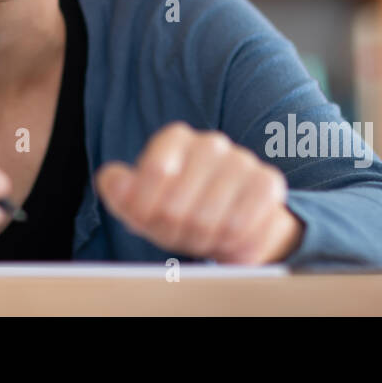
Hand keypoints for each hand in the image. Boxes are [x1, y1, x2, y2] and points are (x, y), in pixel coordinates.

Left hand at [95, 122, 303, 263]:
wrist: (232, 226)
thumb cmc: (179, 211)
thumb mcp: (140, 204)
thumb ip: (119, 190)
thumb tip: (113, 179)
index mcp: (175, 139)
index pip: (156, 170)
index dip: (147, 207)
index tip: (148, 220)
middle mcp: (211, 143)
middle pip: (178, 202)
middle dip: (174, 231)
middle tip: (180, 235)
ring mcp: (242, 161)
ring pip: (210, 218)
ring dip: (202, 241)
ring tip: (204, 238)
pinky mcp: (267, 183)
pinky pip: (242, 224)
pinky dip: (230, 243)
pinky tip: (228, 239)